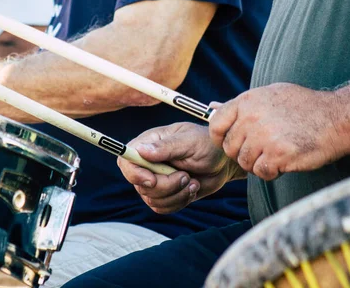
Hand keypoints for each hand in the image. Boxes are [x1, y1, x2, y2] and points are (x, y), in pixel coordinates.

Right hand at [118, 122, 243, 213]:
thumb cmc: (208, 144)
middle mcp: (148, 163)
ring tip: (192, 181)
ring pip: (152, 200)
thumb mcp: (189, 142)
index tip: (153, 180)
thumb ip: (166, 147)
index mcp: (149, 143)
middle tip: (186, 176)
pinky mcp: (166, 194)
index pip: (125, 160)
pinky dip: (180, 202)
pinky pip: (162, 208)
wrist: (224, 162)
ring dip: (176, 195)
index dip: (134, 174)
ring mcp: (156, 180)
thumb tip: (140, 150)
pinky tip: (192, 189)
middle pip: (140, 185)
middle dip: (166, 186)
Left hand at [209, 83, 341, 180]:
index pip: (216, 124)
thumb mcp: (270, 94)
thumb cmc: (305, 106)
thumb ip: (241, 105)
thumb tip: (211, 107)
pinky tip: (285, 160)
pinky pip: (262, 172)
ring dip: (259, 163)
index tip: (232, 142)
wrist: (337, 118)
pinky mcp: (278, 155)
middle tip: (263, 149)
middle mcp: (252, 118)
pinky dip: (272, 172)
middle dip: (244, 153)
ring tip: (277, 152)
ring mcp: (264, 137)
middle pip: (230, 148)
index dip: (220, 137)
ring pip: (245, 163)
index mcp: (248, 101)